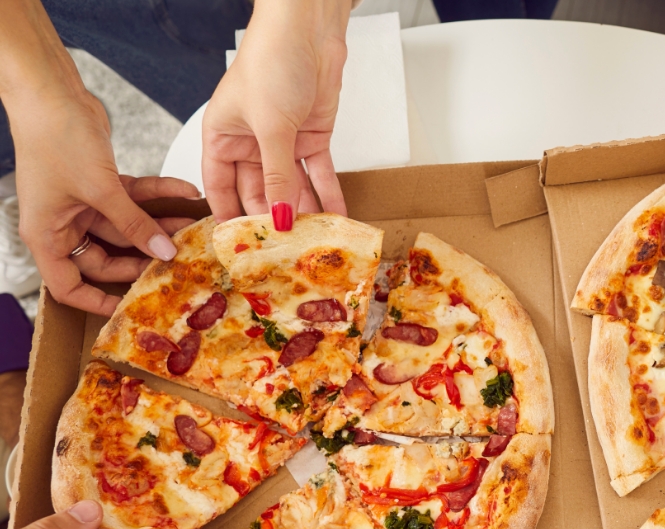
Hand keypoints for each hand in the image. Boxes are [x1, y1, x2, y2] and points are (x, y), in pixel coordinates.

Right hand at [10, 87, 199, 314]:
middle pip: (106, 259)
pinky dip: (157, 193)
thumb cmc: (56, 140)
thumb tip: (165, 252)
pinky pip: (134, 198)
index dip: (96, 302)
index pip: (68, 285)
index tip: (130, 307)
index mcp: (47, 236)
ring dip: (159, 224)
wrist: (50, 91)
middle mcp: (63, 223)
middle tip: (178, 264)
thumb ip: (134, 224)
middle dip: (143, 259)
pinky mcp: (100, 182)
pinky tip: (186, 190)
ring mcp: (82, 203)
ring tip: (193, 228)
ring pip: (127, 227)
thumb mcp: (100, 190)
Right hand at [203, 0, 349, 227]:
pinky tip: (338, 219)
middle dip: (274, 220)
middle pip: (258, 192)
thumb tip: (280, 218)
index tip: (240, 249)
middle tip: (286, 254)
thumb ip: (275, 176)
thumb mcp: (270, 127)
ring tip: (315, 244)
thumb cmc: (271, 64)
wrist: (307, 30)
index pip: (219, 187)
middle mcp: (250, 143)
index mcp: (221, 136)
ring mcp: (282, 142)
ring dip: (305, 212)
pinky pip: (319, 175)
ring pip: (291, 187)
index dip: (228, 217)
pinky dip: (329, 195)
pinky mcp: (311, 137)